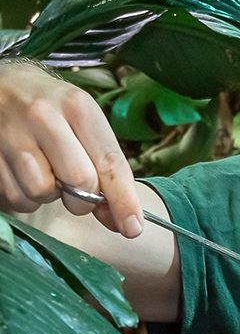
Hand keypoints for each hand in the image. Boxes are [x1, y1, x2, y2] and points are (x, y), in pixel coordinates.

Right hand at [0, 59, 142, 235]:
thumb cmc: (50, 108)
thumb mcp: (84, 123)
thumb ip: (105, 169)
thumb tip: (123, 221)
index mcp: (77, 106)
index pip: (109, 164)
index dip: (124, 202)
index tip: (133, 227)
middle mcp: (43, 116)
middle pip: (79, 182)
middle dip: (84, 199)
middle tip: (75, 190)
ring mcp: (9, 132)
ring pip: (42, 192)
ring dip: (49, 196)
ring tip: (44, 173)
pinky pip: (15, 196)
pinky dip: (24, 196)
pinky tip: (22, 174)